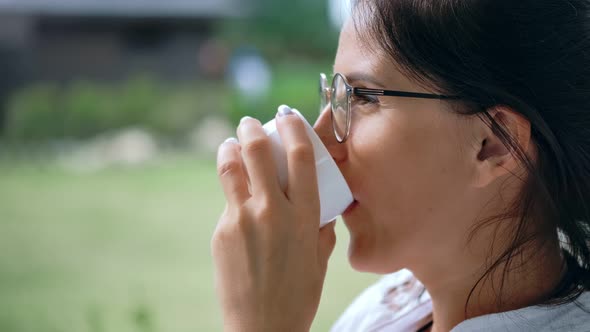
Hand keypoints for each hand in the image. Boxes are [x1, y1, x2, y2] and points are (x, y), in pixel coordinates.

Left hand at [211, 110, 336, 331]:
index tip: (288, 117)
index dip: (294, 128)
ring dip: (229, 148)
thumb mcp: (319, 260)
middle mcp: (272, 212)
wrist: (262, 328)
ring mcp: (242, 220)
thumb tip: (319, 211)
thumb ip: (319, 230)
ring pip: (230, 168)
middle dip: (251, 128)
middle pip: (257, 152)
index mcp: (304, 217)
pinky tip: (237, 201)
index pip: (300, 157)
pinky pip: (228, 202)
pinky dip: (232, 192)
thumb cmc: (297, 296)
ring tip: (230, 145)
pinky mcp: (221, 232)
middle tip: (249, 124)